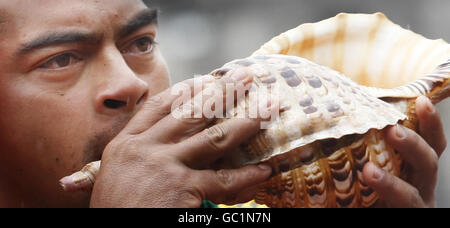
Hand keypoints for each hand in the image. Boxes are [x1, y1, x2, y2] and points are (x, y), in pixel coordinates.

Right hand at [89, 70, 274, 207]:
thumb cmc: (117, 209)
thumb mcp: (116, 174)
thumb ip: (137, 152)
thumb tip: (168, 139)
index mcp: (125, 143)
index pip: (158, 106)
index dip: (185, 90)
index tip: (207, 78)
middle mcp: (144, 148)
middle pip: (191, 112)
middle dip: (222, 91)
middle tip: (245, 77)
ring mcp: (164, 167)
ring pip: (213, 138)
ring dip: (246, 122)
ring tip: (270, 109)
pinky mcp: (181, 188)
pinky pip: (223, 180)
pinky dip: (246, 175)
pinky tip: (264, 169)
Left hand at [363, 96, 446, 207]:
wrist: (357, 209)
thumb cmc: (364, 190)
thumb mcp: (366, 163)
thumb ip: (361, 143)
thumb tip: (336, 109)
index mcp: (415, 169)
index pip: (430, 143)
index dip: (430, 123)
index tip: (420, 100)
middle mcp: (419, 189)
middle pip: (427, 164)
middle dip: (413, 146)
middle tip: (392, 130)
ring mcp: (414, 208)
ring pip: (410, 198)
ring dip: (391, 185)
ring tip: (369, 172)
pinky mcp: (401, 217)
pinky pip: (399, 211)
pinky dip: (383, 198)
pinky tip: (364, 191)